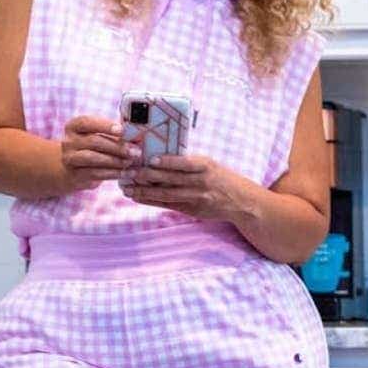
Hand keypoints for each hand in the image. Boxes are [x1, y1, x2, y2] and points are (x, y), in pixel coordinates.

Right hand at [59, 115, 132, 191]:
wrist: (73, 169)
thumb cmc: (93, 147)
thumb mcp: (100, 136)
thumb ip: (115, 134)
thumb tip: (137, 136)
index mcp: (74, 126)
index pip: (86, 122)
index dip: (105, 125)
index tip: (122, 130)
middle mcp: (68, 141)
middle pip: (93, 141)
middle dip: (117, 146)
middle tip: (135, 151)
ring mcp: (69, 159)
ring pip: (93, 158)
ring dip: (115, 160)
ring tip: (131, 161)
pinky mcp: (74, 175)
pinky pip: (95, 174)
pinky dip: (114, 173)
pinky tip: (128, 173)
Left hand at [121, 154, 253, 221]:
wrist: (240, 201)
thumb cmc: (220, 178)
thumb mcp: (209, 165)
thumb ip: (187, 163)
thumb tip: (157, 157)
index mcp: (205, 166)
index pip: (184, 163)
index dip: (167, 162)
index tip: (149, 159)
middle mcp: (200, 182)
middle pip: (171, 179)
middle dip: (148, 177)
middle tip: (128, 173)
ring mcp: (196, 197)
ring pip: (166, 194)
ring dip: (145, 192)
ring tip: (127, 189)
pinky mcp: (191, 210)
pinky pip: (167, 205)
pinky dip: (151, 201)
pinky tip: (137, 198)